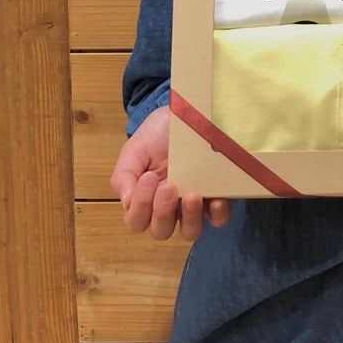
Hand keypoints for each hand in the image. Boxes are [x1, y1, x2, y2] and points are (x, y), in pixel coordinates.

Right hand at [109, 104, 230, 239]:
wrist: (186, 111)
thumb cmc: (157, 134)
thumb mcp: (135, 149)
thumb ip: (124, 175)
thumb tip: (126, 201)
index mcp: (145, 199)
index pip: (137, 221)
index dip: (141, 206)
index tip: (149, 177)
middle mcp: (168, 207)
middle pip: (161, 231)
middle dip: (163, 212)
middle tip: (169, 187)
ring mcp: (193, 205)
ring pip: (190, 231)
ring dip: (190, 218)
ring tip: (193, 195)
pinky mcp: (216, 197)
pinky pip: (218, 219)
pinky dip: (217, 214)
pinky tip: (216, 200)